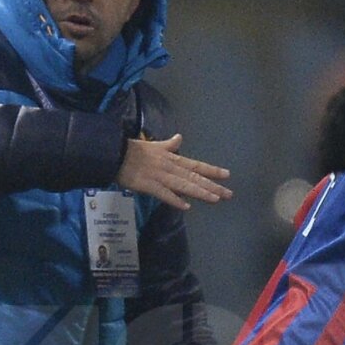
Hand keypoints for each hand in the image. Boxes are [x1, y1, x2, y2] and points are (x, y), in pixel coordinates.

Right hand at [116, 134, 230, 209]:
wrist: (116, 154)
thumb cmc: (134, 150)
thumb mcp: (155, 145)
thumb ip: (169, 144)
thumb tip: (179, 137)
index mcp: (172, 158)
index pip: (196, 166)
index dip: (212, 170)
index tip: (227, 175)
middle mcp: (171, 167)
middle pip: (195, 178)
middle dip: (212, 186)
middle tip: (229, 194)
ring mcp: (161, 177)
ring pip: (184, 186)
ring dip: (200, 192)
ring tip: (215, 199)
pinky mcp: (149, 186)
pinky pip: (164, 194)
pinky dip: (175, 200)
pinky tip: (186, 207)